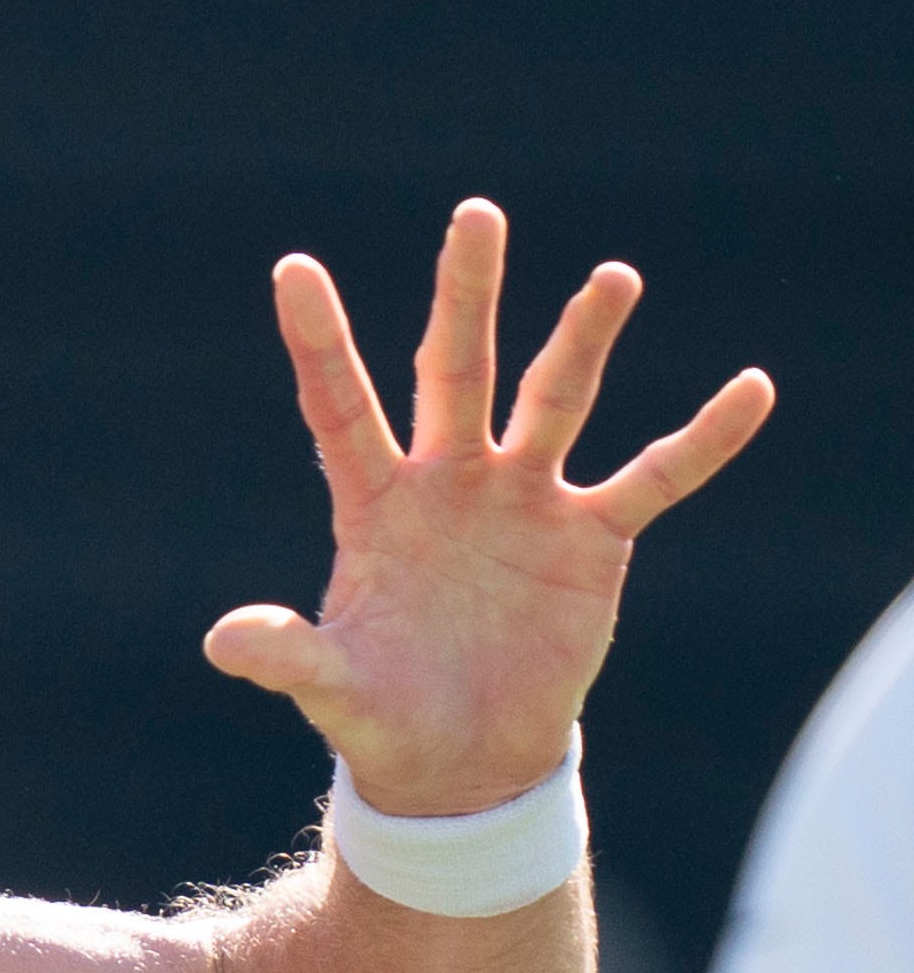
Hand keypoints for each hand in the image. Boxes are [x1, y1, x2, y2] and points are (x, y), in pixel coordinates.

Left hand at [204, 203, 771, 816]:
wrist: (460, 758)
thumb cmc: (382, 713)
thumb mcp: (330, 689)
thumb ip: (285, 657)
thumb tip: (222, 641)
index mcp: (376, 505)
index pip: (340, 408)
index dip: (318, 343)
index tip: (292, 268)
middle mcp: (450, 482)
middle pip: (456, 370)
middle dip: (466, 296)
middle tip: (474, 213)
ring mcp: (524, 501)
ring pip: (556, 401)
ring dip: (584, 341)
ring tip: (612, 278)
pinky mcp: (592, 538)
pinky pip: (656, 477)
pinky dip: (703, 440)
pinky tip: (751, 390)